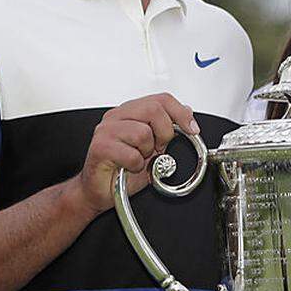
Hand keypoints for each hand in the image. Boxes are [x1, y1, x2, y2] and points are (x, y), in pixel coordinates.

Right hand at [75, 93, 199, 215]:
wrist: (99, 191)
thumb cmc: (122, 170)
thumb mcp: (153, 148)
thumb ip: (167, 128)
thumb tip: (186, 111)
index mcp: (129, 112)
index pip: (160, 99)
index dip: (180, 113)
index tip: (192, 129)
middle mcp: (116, 116)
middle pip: (153, 109)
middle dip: (165, 133)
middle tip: (159, 149)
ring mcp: (106, 130)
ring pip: (142, 132)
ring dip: (147, 152)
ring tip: (139, 159)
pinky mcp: (100, 147)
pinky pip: (131, 154)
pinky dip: (136, 166)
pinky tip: (129, 168)